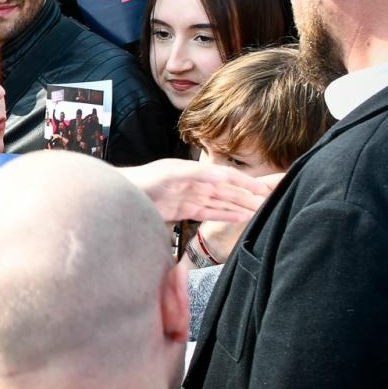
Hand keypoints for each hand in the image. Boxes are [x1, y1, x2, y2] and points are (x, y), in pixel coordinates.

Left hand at [118, 159, 275, 222]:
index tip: (263, 190)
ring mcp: (188, 197)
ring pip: (220, 202)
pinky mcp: (182, 211)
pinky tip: (239, 217)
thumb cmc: (140, 180)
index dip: (244, 183)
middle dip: (246, 196)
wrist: (118, 196)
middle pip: (225, 190)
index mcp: (191, 171)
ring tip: (259, 212)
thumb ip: (195, 173)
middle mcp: (193, 183)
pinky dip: (224, 215)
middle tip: (269, 204)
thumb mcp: (168, 173)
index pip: (224, 176)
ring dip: (239, 206)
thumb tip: (222, 175)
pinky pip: (208, 213)